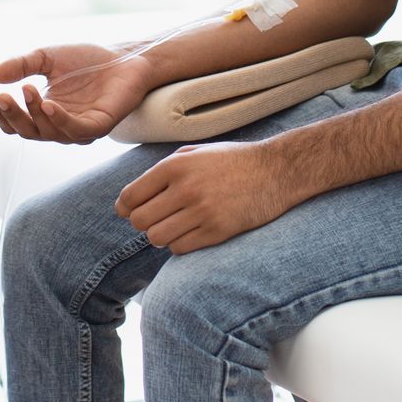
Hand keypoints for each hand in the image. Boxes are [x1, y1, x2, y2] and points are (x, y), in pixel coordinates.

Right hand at [0, 43, 156, 144]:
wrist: (123, 57)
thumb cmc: (86, 60)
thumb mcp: (46, 58)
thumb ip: (22, 65)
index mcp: (44, 114)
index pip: (16, 124)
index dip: (1, 114)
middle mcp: (59, 126)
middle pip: (28, 131)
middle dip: (13, 115)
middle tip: (1, 97)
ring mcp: (79, 129)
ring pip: (49, 132)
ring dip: (34, 113)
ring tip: (27, 90)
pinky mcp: (99, 126)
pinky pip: (75, 129)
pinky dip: (59, 119)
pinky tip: (48, 104)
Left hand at [113, 141, 302, 253]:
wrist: (276, 171)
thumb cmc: (231, 160)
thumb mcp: (194, 152)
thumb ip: (162, 170)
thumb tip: (127, 199)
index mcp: (175, 166)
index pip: (130, 196)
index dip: (125, 207)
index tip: (129, 209)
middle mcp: (185, 188)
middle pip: (140, 220)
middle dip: (142, 222)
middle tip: (154, 218)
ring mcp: (202, 211)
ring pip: (157, 238)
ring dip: (160, 235)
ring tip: (172, 226)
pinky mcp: (217, 231)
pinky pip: (180, 248)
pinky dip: (179, 244)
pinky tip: (189, 233)